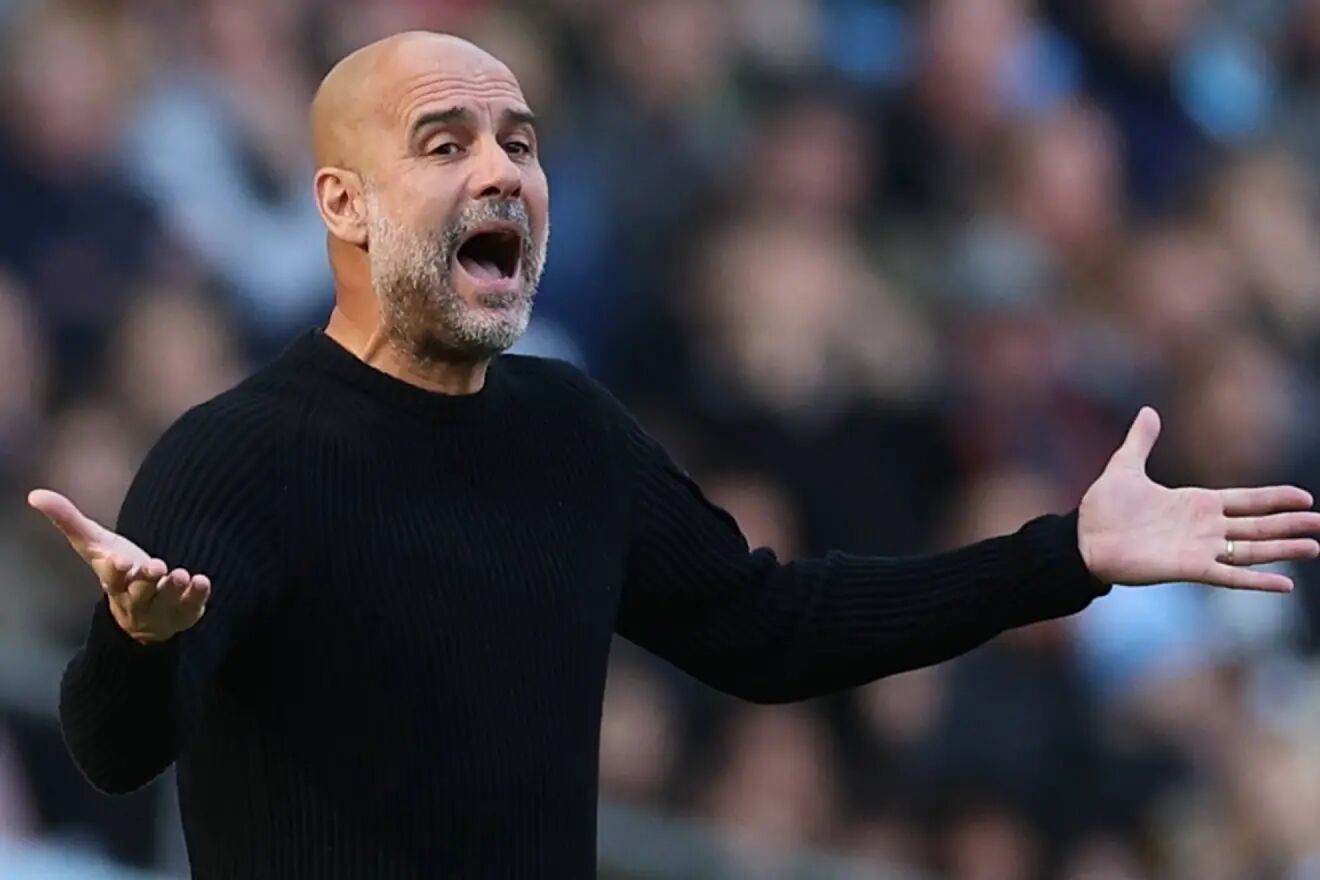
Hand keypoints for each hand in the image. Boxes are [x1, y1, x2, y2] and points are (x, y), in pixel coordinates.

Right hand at [27, 489, 210, 643]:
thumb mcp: (94, 545)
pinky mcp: (185, 612)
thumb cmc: (119, 571)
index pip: (111, 578)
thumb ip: (69, 521)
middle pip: (140, 592)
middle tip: (156, 566)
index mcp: (114, 582)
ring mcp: (161, 608)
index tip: (120, 559)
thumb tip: (35, 494)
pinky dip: (198, 596)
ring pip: (167, 601)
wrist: (145, 613)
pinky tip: (202, 581)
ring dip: (174, 588)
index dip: (115, 570)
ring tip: (182, 575)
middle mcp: (137, 599)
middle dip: (147, 580)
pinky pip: (192, 607)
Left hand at [1078, 408, 1319, 591]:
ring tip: (1314, 547)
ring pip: (1252, 550)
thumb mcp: (1124, 466)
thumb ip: (1141, 441)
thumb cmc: (1102, 508)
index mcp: (1195, 503)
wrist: (1083, 539)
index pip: (1245, 500)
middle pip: (1257, 525)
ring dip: (1283, 549)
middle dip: (1289, 524)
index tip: (1304, 497)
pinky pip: (1231, 576)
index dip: (1274, 499)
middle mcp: (1204, 528)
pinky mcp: (1190, 568)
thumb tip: (1148, 410)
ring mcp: (1200, 549)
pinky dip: (1257, 581)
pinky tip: (1285, 583)